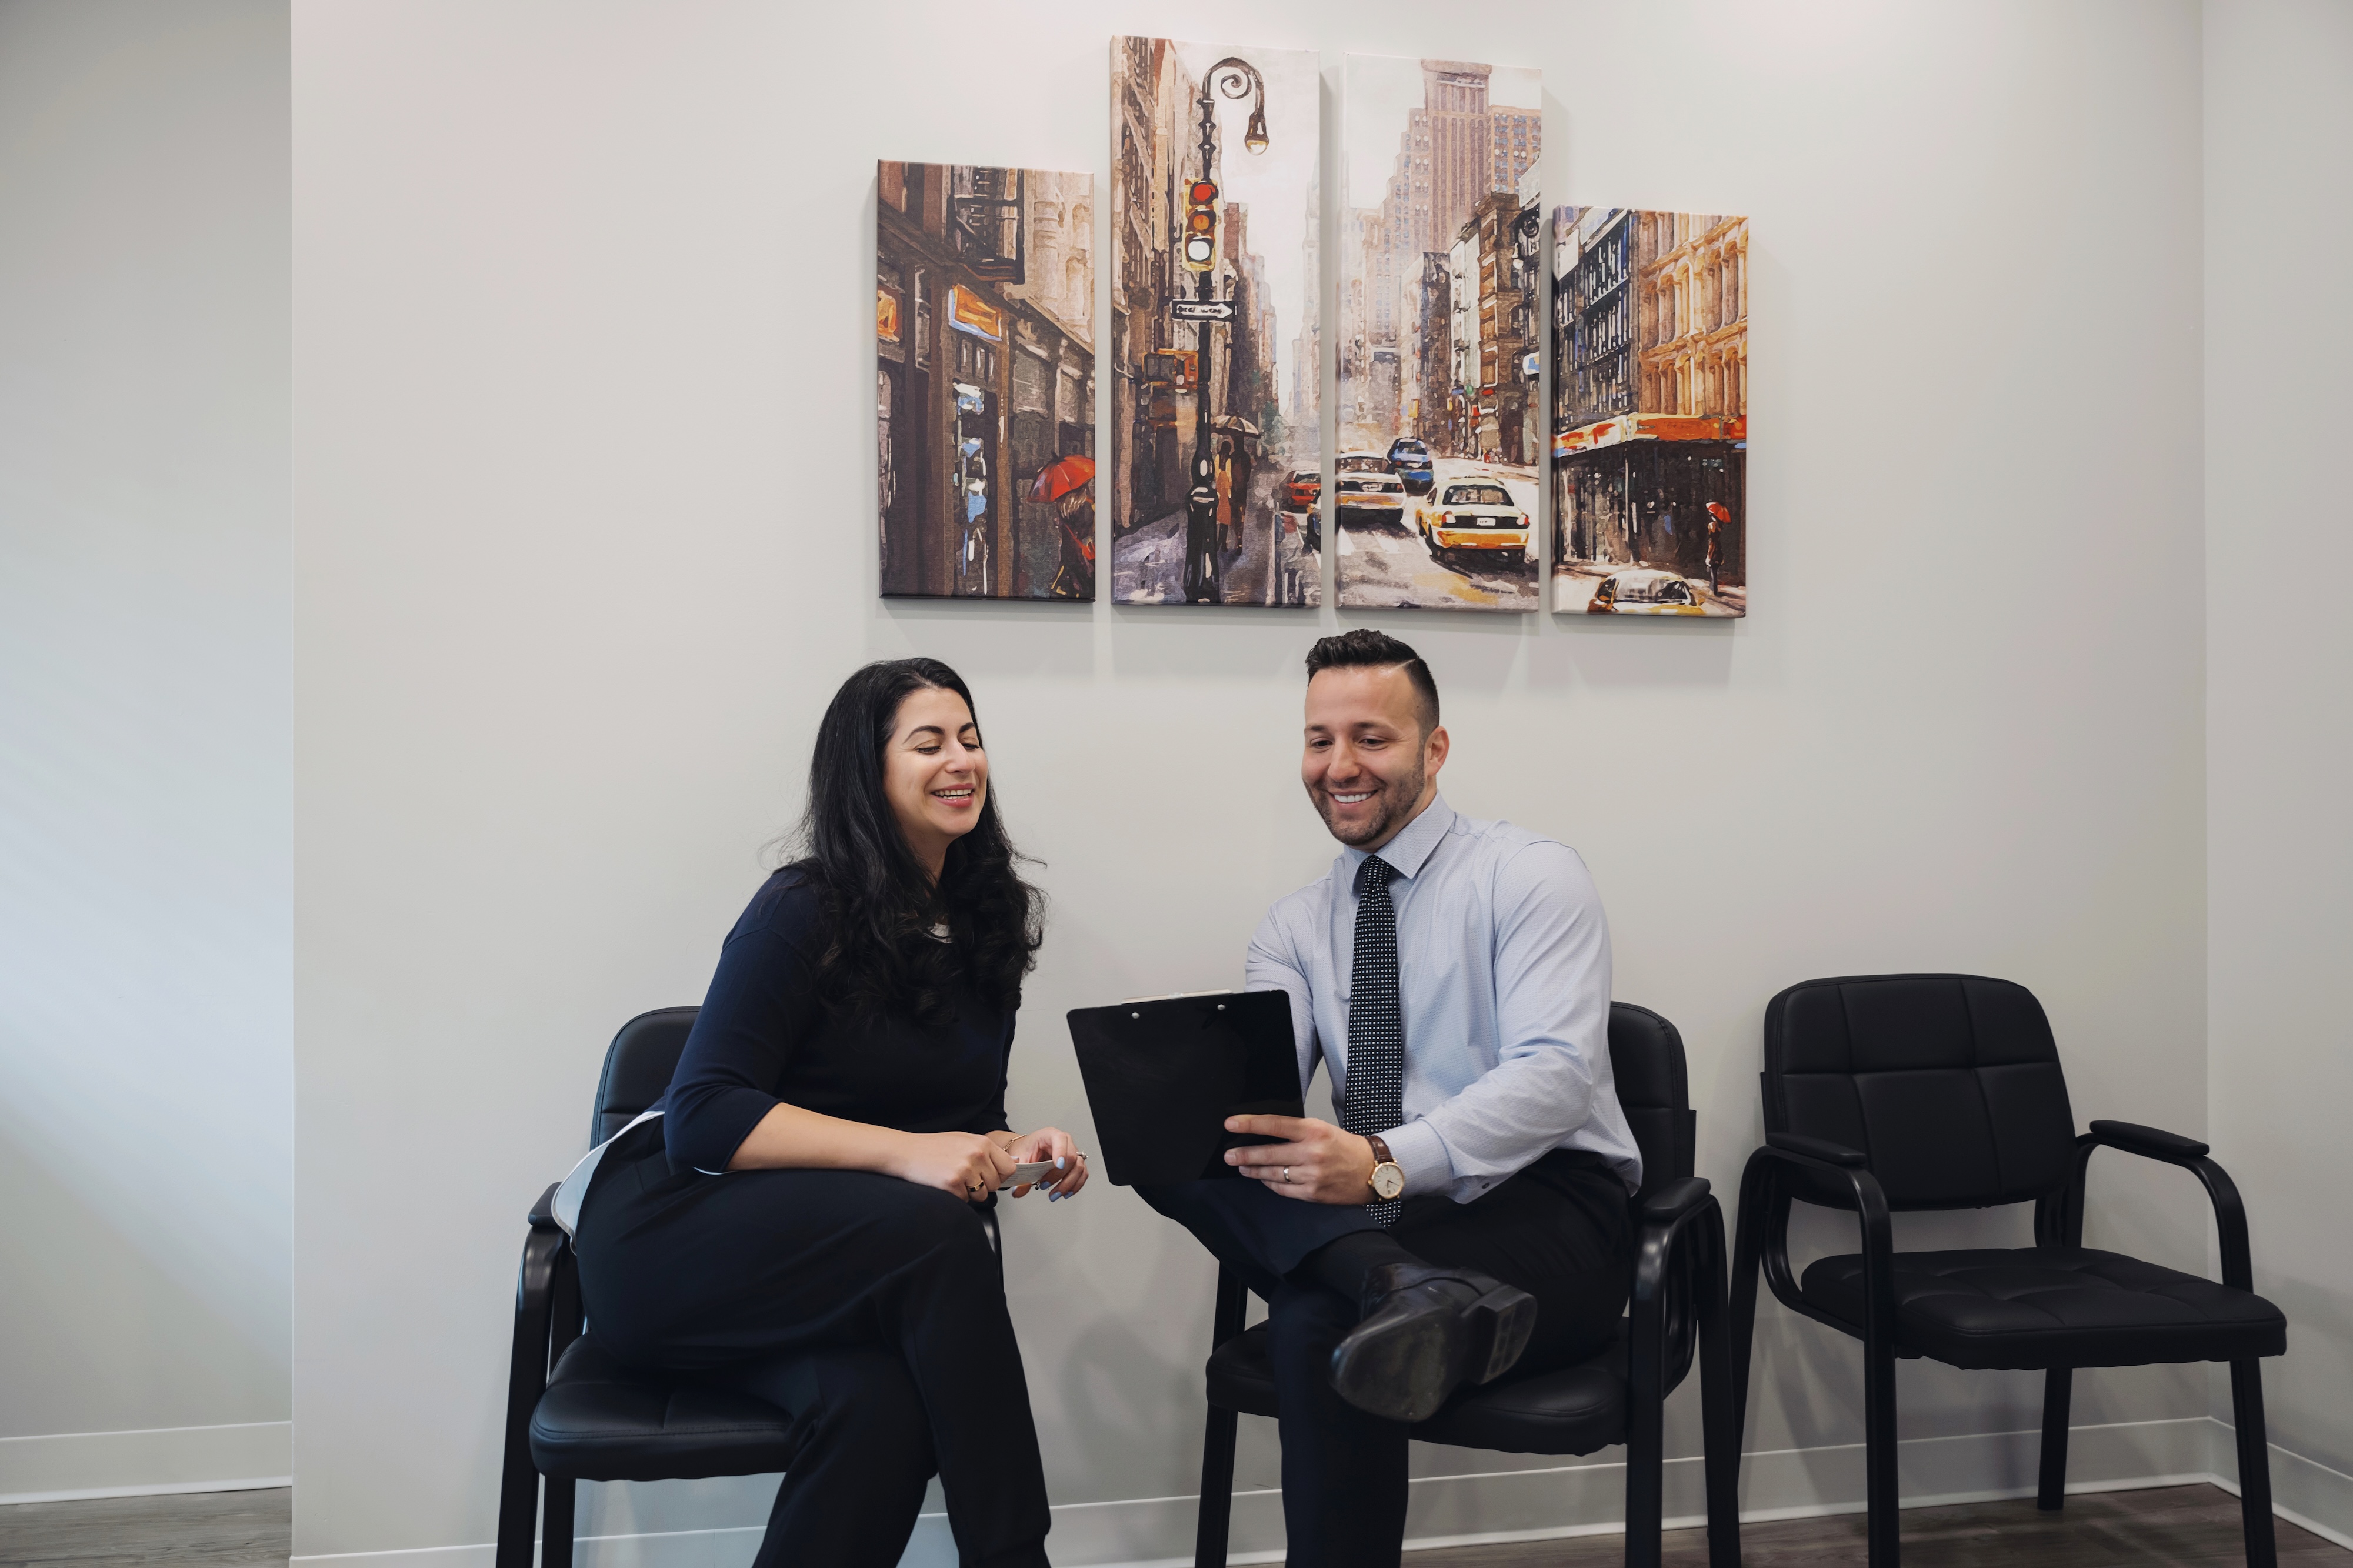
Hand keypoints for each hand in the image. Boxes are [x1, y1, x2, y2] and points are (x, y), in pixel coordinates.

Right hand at [897, 1132, 1016, 1201]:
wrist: (907, 1151)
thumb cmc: (934, 1146)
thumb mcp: (964, 1140)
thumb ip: (986, 1152)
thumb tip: (1010, 1165)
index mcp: (983, 1143)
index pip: (1009, 1168)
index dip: (1000, 1176)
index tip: (991, 1177)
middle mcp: (977, 1155)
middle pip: (995, 1184)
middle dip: (983, 1186)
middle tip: (965, 1178)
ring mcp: (965, 1170)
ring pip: (981, 1195)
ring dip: (969, 1192)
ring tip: (954, 1178)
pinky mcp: (953, 1183)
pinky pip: (965, 1200)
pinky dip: (956, 1196)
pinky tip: (945, 1183)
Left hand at [1001, 1127, 1090, 1200]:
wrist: (1027, 1151)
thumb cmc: (1026, 1150)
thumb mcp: (1020, 1159)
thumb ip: (1020, 1175)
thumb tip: (1020, 1191)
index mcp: (1050, 1135)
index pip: (1061, 1140)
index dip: (1061, 1153)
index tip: (1058, 1166)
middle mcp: (1065, 1142)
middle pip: (1071, 1157)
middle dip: (1059, 1175)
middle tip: (1045, 1185)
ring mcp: (1072, 1152)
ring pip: (1079, 1168)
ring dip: (1068, 1184)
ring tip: (1054, 1194)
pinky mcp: (1075, 1164)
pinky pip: (1082, 1174)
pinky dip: (1075, 1186)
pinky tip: (1065, 1193)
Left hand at [1223, 1115, 1376, 1204]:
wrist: (1372, 1170)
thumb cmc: (1345, 1147)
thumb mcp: (1322, 1129)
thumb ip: (1296, 1131)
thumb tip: (1265, 1133)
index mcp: (1313, 1131)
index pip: (1275, 1124)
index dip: (1250, 1124)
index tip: (1231, 1124)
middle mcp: (1311, 1153)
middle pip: (1268, 1153)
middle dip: (1244, 1155)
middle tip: (1229, 1155)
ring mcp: (1311, 1175)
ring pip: (1272, 1173)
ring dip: (1254, 1170)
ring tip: (1242, 1167)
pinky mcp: (1312, 1193)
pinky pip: (1283, 1189)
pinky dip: (1270, 1183)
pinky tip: (1264, 1179)